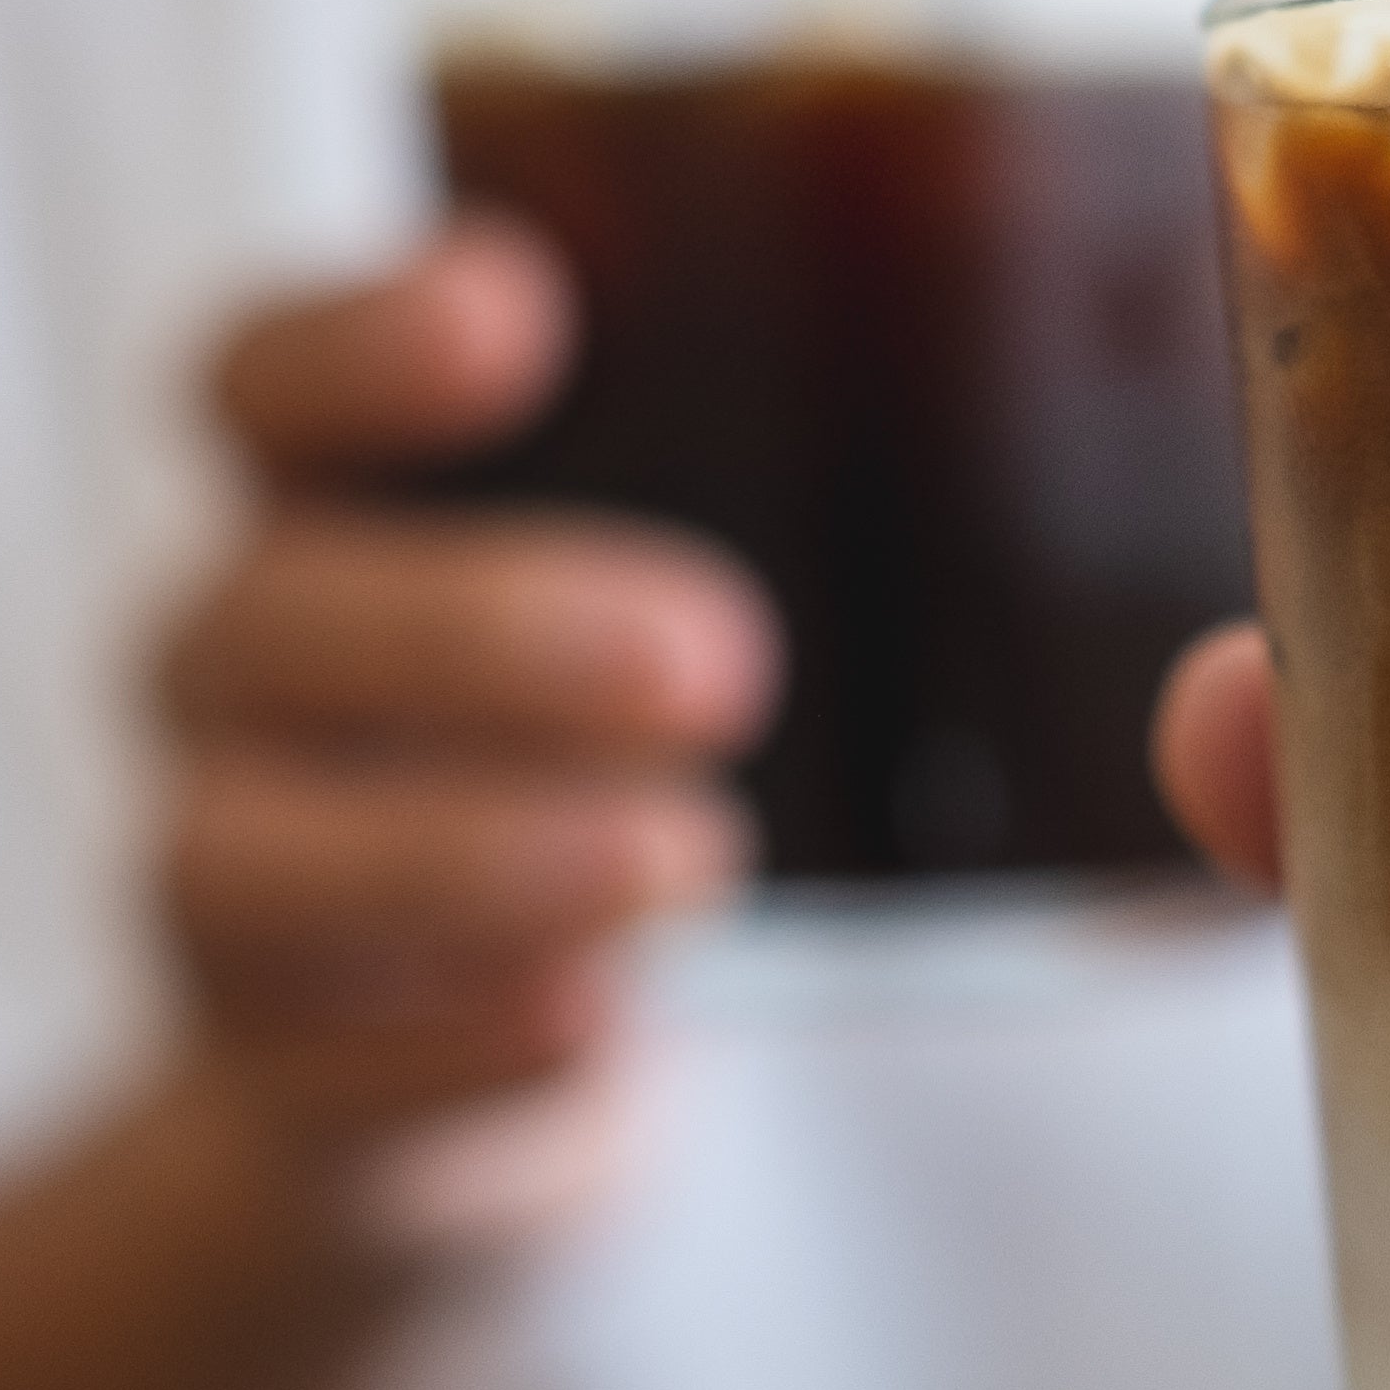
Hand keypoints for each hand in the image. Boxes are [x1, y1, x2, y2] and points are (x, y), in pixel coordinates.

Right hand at [160, 219, 773, 1271]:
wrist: (479, 1066)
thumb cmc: (617, 769)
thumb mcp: (680, 629)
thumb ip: (812, 535)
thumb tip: (1153, 552)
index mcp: (335, 513)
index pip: (267, 380)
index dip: (358, 340)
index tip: (522, 314)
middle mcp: (245, 678)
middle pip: (264, 612)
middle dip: (481, 630)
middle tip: (724, 662)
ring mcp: (236, 880)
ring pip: (243, 854)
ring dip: (466, 854)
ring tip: (691, 865)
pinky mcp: (279, 1076)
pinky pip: (312, 1066)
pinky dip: (452, 1047)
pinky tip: (594, 1023)